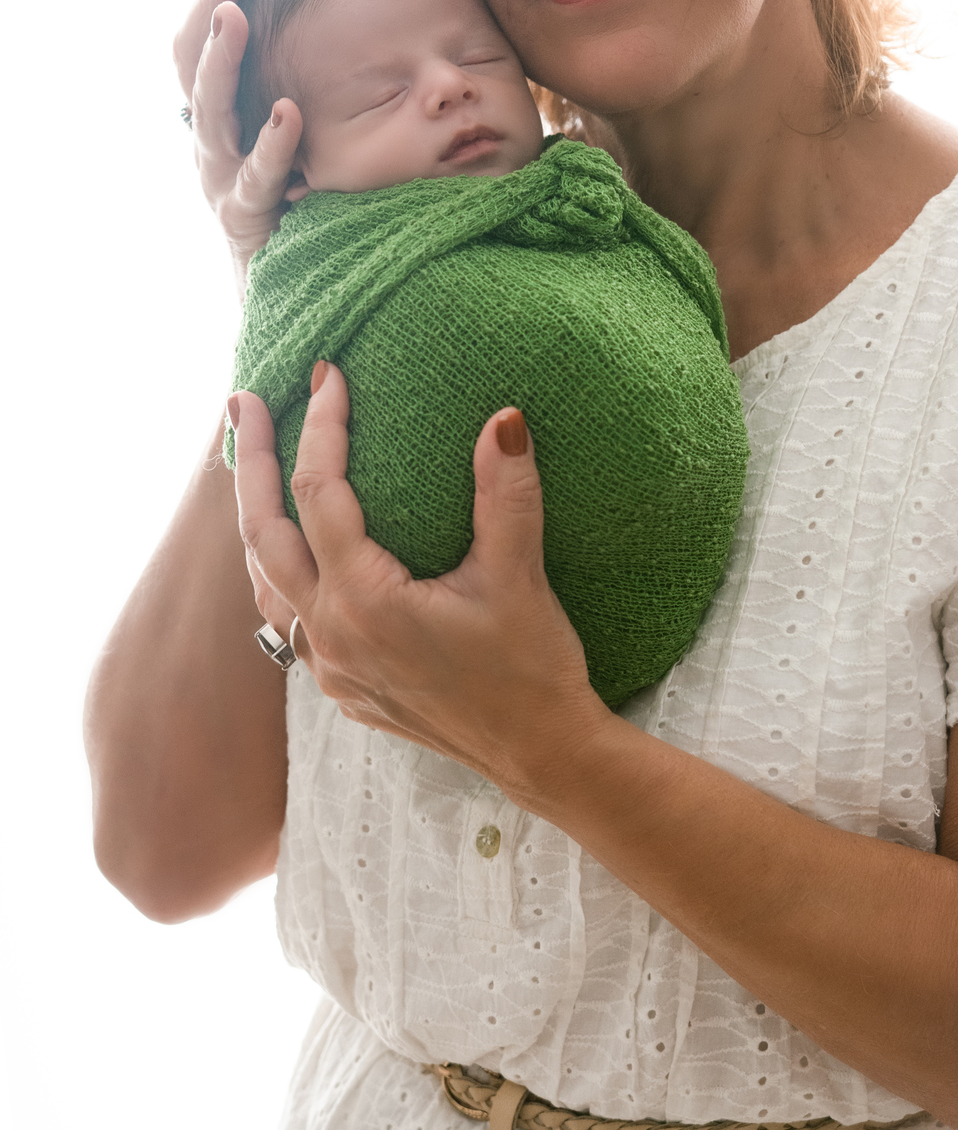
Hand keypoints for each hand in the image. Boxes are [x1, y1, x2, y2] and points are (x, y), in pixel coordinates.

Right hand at [175, 0, 303, 291]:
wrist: (284, 283)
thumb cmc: (293, 197)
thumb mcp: (288, 132)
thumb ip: (290, 80)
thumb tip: (306, 15)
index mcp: (217, 115)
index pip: (197, 46)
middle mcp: (209, 142)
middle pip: (195, 68)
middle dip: (209, 12)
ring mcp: (220, 179)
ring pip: (212, 115)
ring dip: (221, 63)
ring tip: (234, 18)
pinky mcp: (244, 217)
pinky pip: (256, 178)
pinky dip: (271, 145)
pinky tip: (288, 112)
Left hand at [229, 364, 606, 803]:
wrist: (541, 754)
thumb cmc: (532, 668)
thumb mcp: (520, 576)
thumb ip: (506, 494)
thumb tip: (504, 419)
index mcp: (365, 601)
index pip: (320, 493)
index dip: (321, 428)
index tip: (329, 375)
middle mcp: (332, 635)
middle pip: (264, 534)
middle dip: (252, 462)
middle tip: (244, 401)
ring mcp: (332, 666)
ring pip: (266, 580)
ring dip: (256, 519)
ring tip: (254, 467)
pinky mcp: (345, 686)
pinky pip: (289, 616)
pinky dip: (280, 569)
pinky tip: (296, 550)